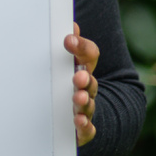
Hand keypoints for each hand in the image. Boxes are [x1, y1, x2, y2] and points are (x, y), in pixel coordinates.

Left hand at [65, 22, 99, 147]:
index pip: (88, 54)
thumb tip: (70, 26)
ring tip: (78, 98)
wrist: (77, 115)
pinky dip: (84, 125)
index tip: (68, 40)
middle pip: (89, 81)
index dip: (80, 46)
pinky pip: (87, 128)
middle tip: (78, 76)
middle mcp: (87, 87)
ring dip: (84, 101)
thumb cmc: (66, 83)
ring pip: (88, 103)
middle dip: (84, 78)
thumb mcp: (66, 61)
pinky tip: (78, 121)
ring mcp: (86, 108)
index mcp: (83, 67)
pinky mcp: (83, 129)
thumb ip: (69, 45)